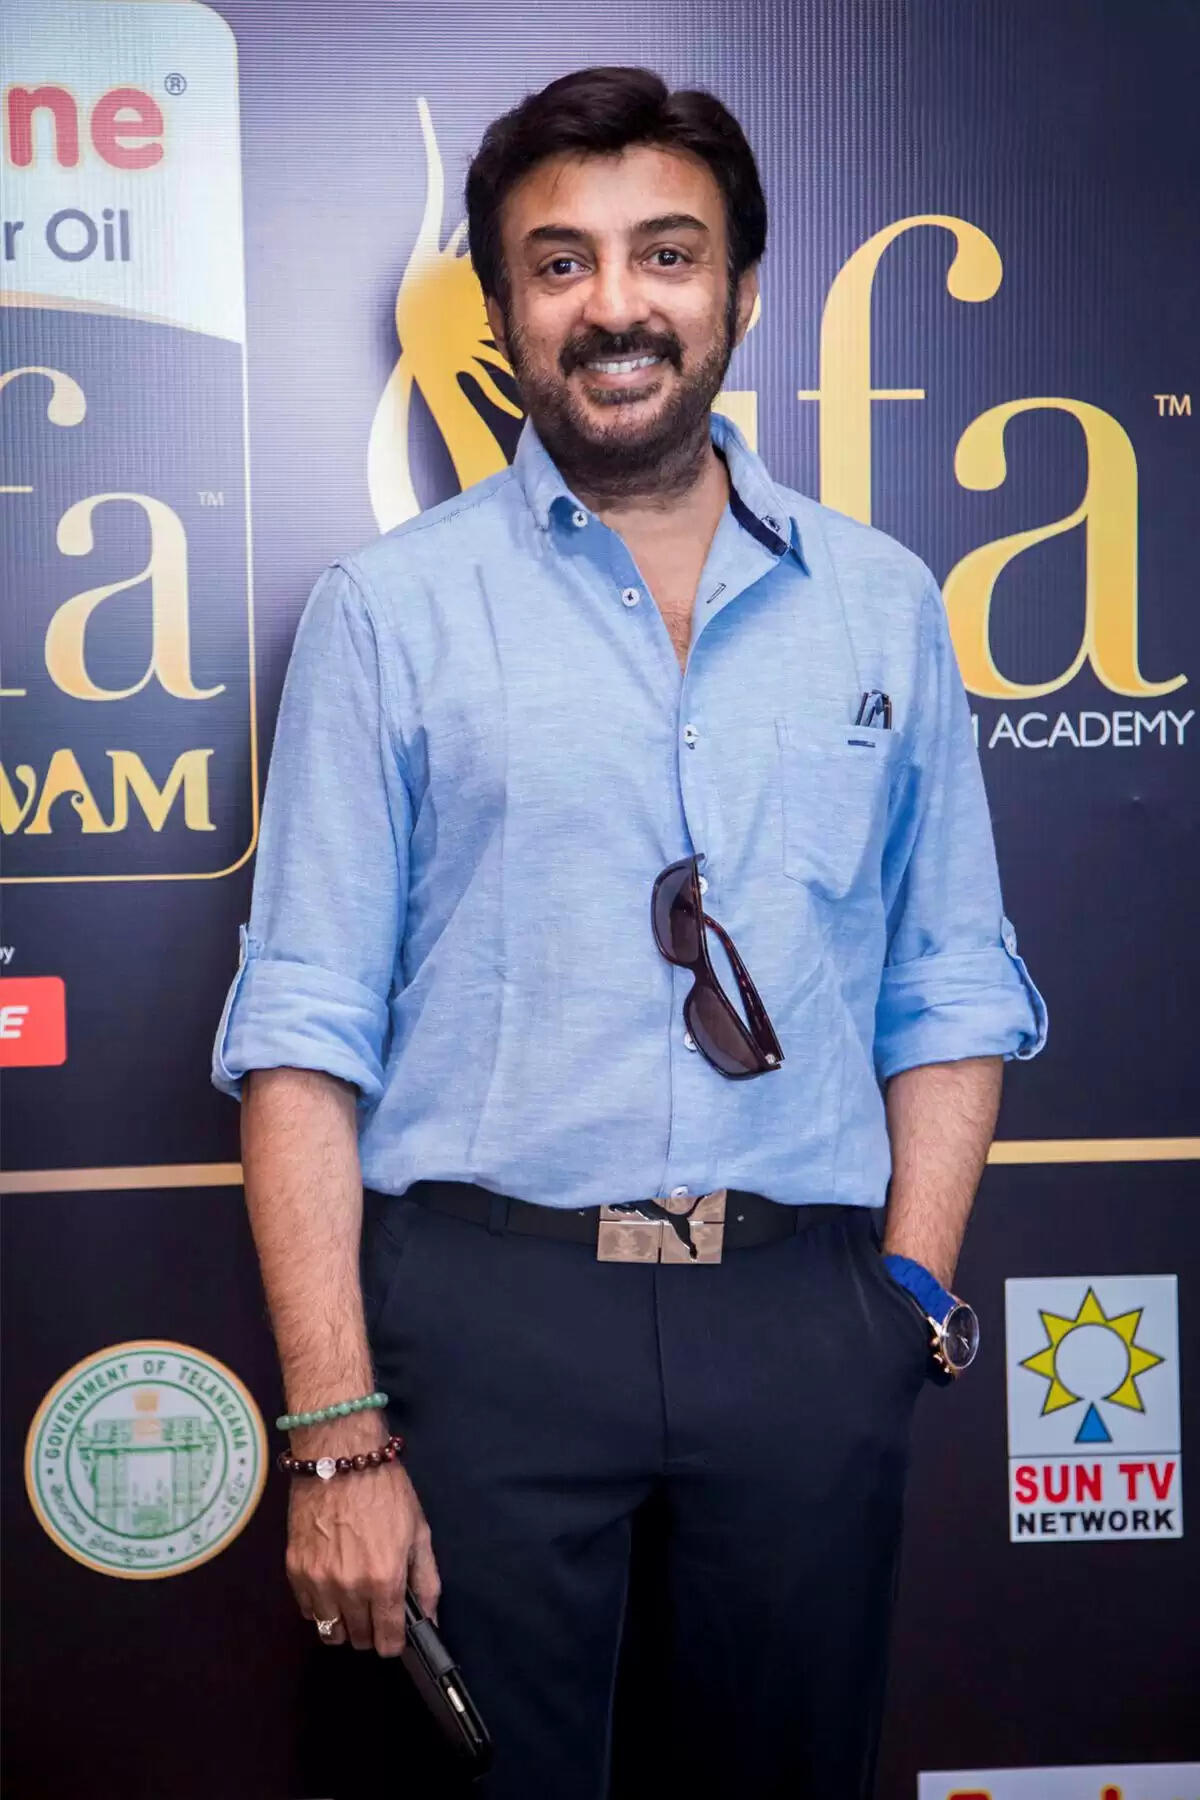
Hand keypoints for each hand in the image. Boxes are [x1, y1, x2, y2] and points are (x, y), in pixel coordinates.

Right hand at [286, 1454, 440, 1655]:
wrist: (339, 1456)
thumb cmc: (385, 1490)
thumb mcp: (418, 1531)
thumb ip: (426, 1580)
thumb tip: (430, 1619)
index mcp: (385, 1580)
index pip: (387, 1641)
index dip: (394, 1642)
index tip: (395, 1633)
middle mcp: (349, 1588)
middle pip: (358, 1640)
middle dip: (371, 1631)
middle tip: (376, 1609)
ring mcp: (318, 1582)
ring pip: (330, 1632)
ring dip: (344, 1623)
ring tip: (352, 1599)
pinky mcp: (295, 1571)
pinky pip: (307, 1611)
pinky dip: (320, 1606)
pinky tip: (332, 1583)